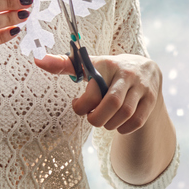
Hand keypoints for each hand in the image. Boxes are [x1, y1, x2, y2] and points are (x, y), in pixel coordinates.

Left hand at [35, 52, 163, 133]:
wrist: (146, 68)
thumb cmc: (109, 70)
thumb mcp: (90, 65)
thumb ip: (64, 64)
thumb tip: (38, 60)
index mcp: (107, 64)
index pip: (93, 88)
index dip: (81, 104)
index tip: (76, 104)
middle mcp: (126, 74)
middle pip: (112, 103)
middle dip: (97, 118)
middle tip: (91, 118)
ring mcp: (141, 87)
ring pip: (126, 113)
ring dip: (110, 124)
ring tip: (104, 122)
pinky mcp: (151, 99)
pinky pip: (137, 121)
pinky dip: (124, 128)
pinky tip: (117, 125)